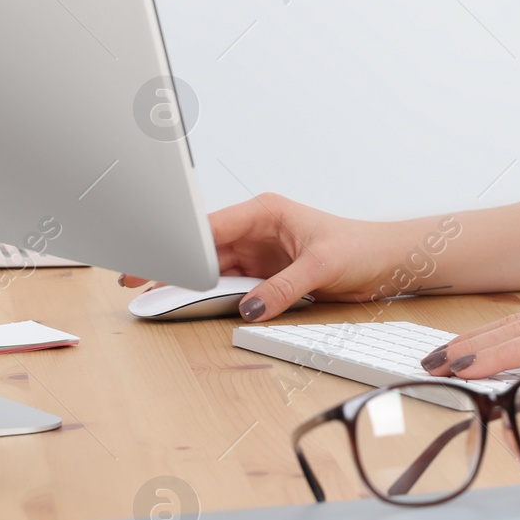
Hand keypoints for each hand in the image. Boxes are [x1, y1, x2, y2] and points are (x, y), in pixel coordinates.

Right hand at [117, 192, 402, 320]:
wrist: (385, 261)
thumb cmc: (360, 247)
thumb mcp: (321, 267)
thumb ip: (282, 288)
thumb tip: (250, 307)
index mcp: (265, 212)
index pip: (211, 227)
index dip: (178, 244)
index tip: (150, 257)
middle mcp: (257, 229)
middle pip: (203, 248)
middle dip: (171, 263)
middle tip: (133, 279)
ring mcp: (258, 252)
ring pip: (211, 268)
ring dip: (187, 282)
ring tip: (152, 296)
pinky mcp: (263, 273)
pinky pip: (228, 284)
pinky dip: (209, 294)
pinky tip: (188, 305)